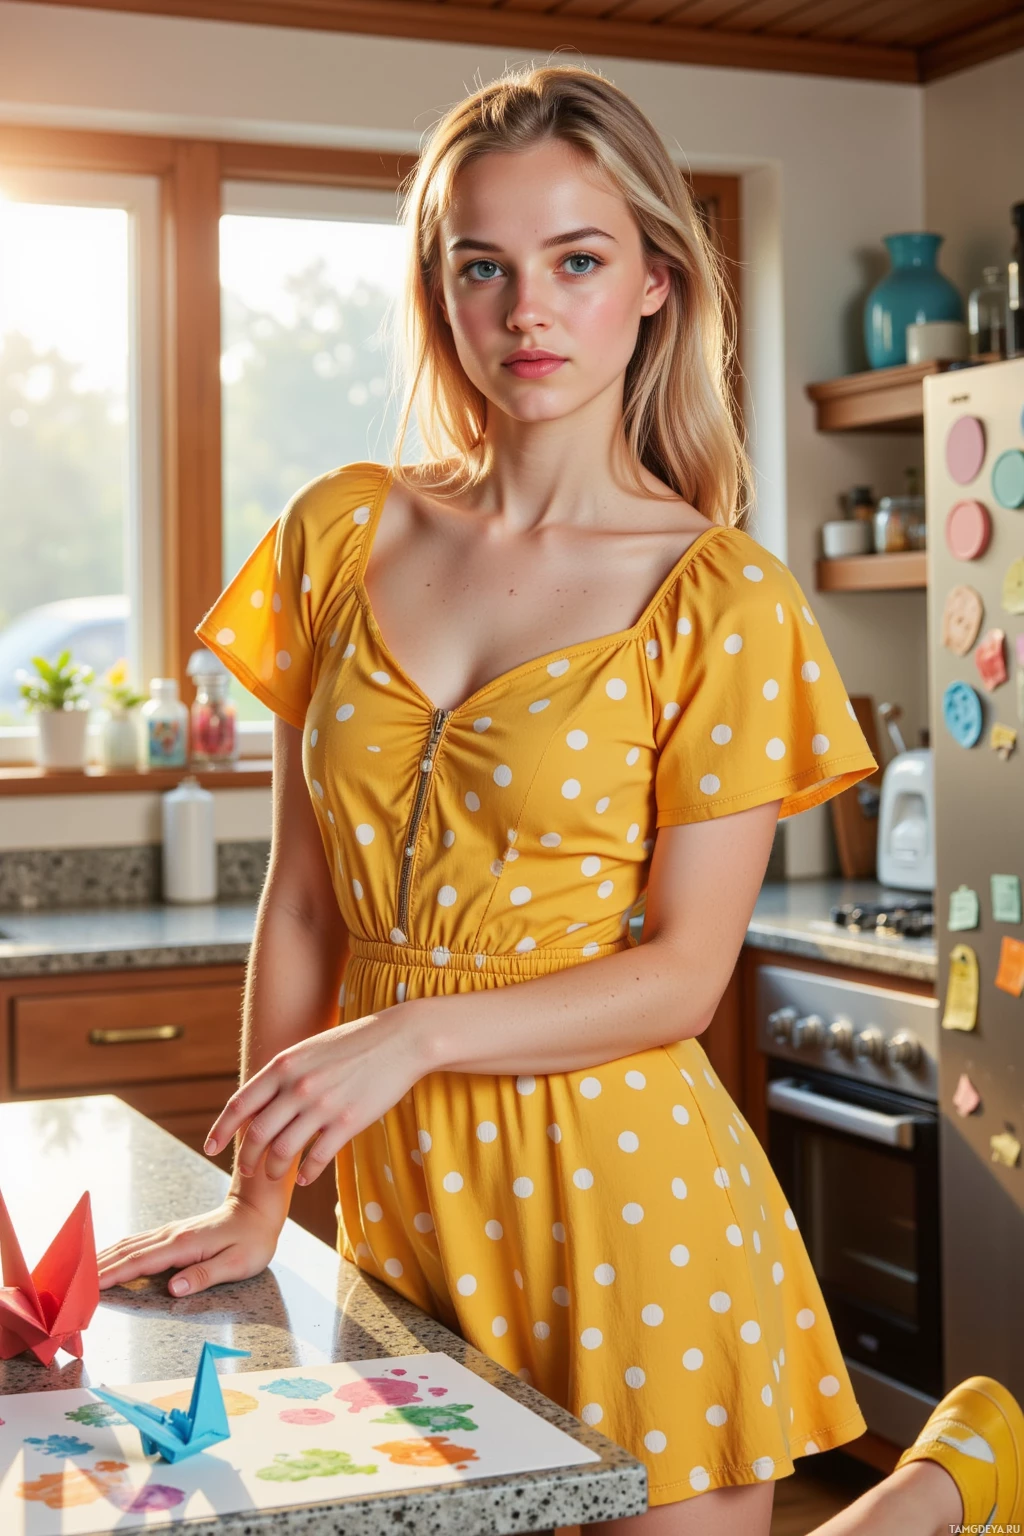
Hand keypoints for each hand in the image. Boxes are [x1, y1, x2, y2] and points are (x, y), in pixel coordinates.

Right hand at [96, 1192, 281, 1295]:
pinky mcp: (173, 1232)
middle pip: (125, 1252)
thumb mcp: (237, 1263)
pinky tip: (107, 1256)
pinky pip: (138, 1241)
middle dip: (96, 1268)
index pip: (139, 1263)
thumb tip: (174, 1288)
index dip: (111, 1276)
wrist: (258, 1209)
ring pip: (128, 1244)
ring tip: (79, 1272)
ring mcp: (170, 1232)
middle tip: (70, 1285)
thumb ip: (205, 1276)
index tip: (87, 1287)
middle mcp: (171, 1236)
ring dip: (103, 1257)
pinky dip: (117, 1250)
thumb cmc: (252, 1240)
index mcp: (183, 1246)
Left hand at [204, 1004, 429, 1187]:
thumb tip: (260, 1101)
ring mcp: (323, 1106)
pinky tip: (305, 1178)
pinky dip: (307, 1174)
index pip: (240, 1103)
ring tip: (277, 1176)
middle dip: (247, 1158)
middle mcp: (297, 1086)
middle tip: (247, 1171)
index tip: (210, 1148)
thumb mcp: (310, 1049)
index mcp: (284, 1066)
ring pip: (284, 1151)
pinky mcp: (348, 1123)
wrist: (400, 1039)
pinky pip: (317, 1158)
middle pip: (257, 1134)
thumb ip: (284, 1074)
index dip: (221, 1130)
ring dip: (275, 1171)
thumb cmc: (355, 1042)